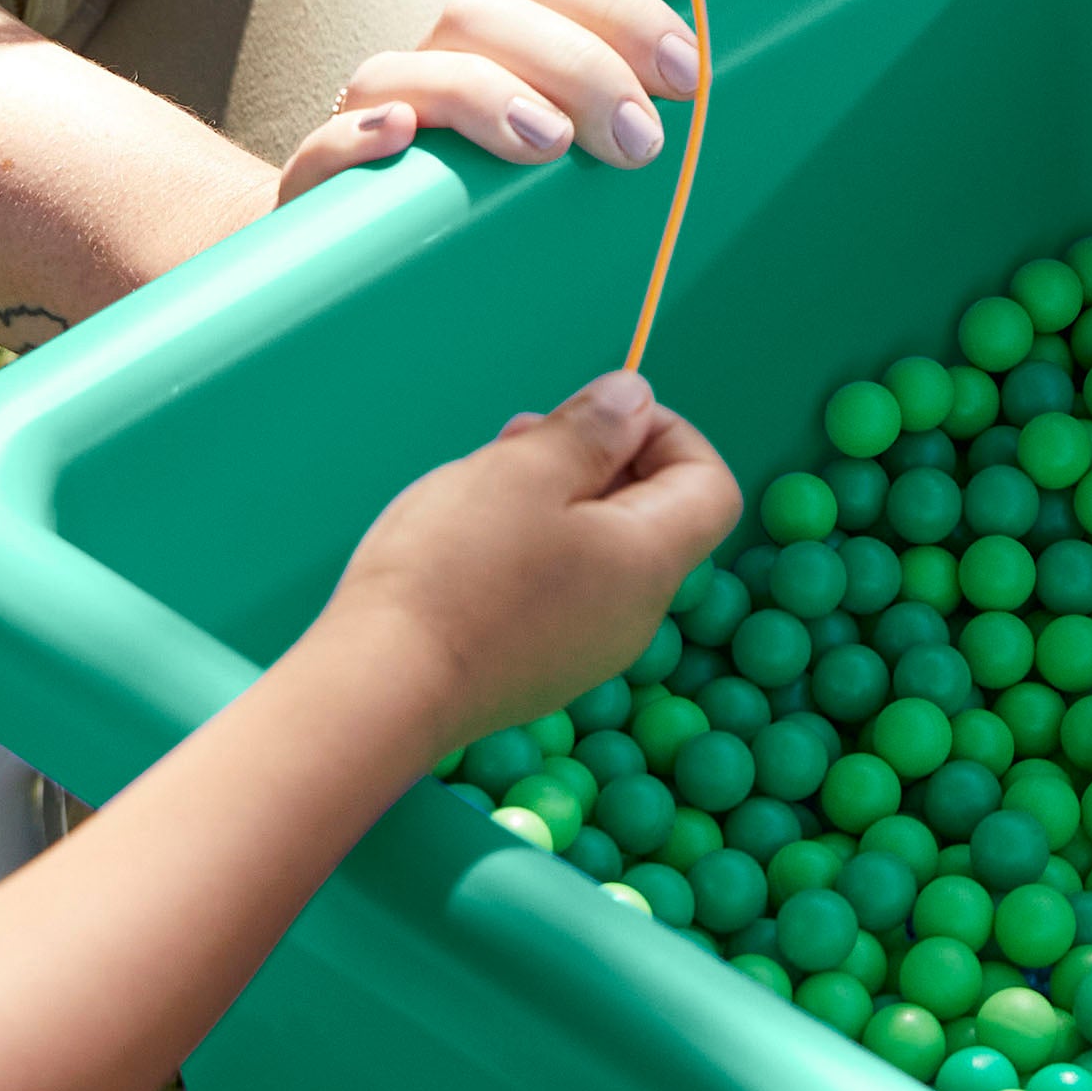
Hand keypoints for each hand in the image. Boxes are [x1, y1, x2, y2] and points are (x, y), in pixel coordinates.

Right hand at [274, 0, 705, 204]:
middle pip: (482, 14)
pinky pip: (319, 146)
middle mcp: (428, 66)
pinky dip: (354, 136)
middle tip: (638, 141)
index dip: (621, 11)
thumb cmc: (501, 220)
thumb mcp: (573, 170)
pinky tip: (399, 136)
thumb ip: (622, 126)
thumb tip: (707, 102)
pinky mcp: (315, 188)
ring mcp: (365, 121)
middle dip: (574, 64)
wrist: (374, 287)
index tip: (686, 75)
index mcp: (495, 47)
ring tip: (549, 145)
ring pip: (403, 68)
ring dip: (483, 94)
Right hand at [325, 373, 741, 748]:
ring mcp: (585, 651)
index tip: (597, 416)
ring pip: (597, 549)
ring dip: (555, 498)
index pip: (710, 484)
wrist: (381, 691)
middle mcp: (635, 616)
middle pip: (650, 514)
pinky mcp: (536, 671)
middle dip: (597, 458)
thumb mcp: (527, 470)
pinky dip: (530, 548)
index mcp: (650, 562)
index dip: (667, 432)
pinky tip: (467, 539)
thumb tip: (636, 399)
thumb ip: (592, 429)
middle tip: (522, 436)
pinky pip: (559, 590)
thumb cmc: (456, 571)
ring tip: (484, 477)